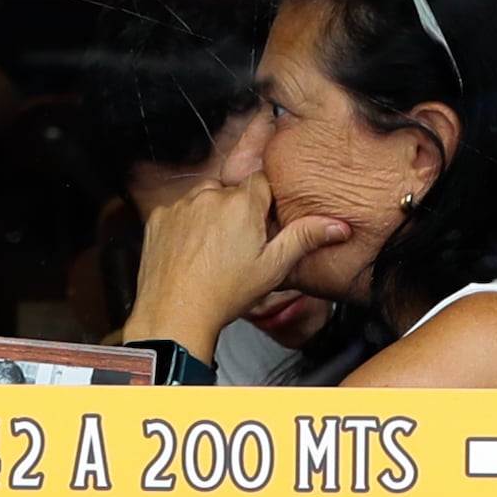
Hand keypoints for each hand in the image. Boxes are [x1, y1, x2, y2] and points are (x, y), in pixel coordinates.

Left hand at [124, 172, 346, 358]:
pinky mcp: (159, 216)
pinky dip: (186, 225)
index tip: (261, 223)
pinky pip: (179, 211)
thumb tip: (337, 226)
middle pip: (232, 191)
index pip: (261, 182)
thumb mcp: (273, 268)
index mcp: (242, 204)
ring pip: (204, 199)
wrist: (175, 314)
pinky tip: (192, 251)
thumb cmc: (224, 294)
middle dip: (237, 210)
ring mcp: (181, 205)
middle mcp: (210, 197)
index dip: (264, 203)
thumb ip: (304, 239)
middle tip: (237, 245)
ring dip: (211, 215)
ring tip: (213, 250)